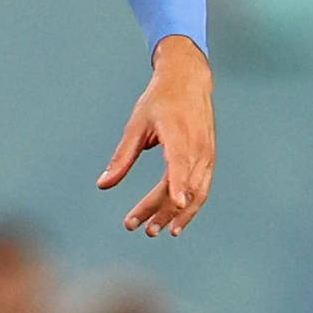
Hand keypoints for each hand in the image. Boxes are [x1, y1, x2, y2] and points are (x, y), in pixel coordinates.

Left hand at [97, 36, 214, 236]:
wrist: (189, 82)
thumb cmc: (158, 101)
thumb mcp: (136, 125)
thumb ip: (122, 157)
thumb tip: (103, 185)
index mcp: (179, 134)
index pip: (180, 164)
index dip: (178, 185)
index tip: (175, 205)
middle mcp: (198, 148)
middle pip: (182, 186)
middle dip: (161, 210)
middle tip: (138, 228)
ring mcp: (207, 155)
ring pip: (196, 193)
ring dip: (177, 215)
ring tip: (156, 230)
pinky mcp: (209, 159)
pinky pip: (202, 189)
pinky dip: (190, 206)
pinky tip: (175, 219)